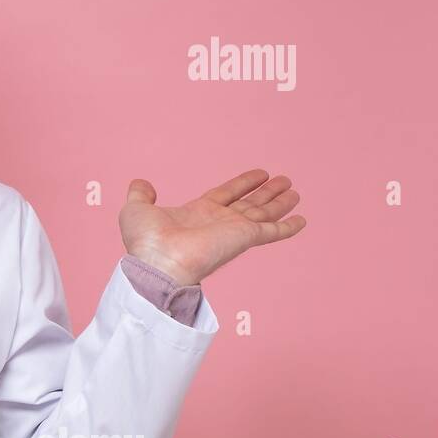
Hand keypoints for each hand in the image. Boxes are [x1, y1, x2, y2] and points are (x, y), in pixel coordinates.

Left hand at [119, 169, 305, 286]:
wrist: (158, 262)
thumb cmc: (145, 242)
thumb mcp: (136, 209)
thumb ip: (140, 194)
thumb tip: (141, 183)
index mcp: (197, 214)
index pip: (226, 194)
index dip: (243, 184)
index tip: (260, 174)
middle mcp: (218, 222)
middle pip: (249, 204)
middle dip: (266, 193)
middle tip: (285, 181)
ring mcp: (233, 231)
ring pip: (263, 213)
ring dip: (280, 203)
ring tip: (295, 191)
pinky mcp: (244, 239)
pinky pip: (272, 232)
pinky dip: (288, 227)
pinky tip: (301, 220)